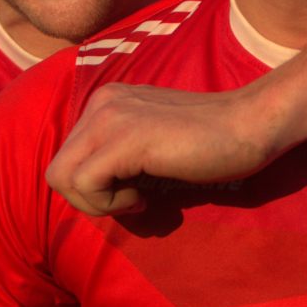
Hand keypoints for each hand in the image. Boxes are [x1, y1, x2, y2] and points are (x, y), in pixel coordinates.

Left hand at [46, 81, 277, 215]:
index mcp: (106, 102)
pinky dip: (111, 204)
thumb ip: (120, 156)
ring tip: (137, 198)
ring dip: (96, 204)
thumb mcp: (152, 144)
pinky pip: (85, 184)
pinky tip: (145, 197)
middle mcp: (101, 103)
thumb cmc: (211, 142)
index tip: (133, 190)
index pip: (68, 158)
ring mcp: (110, 117)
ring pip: (61, 178)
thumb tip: (94, 192)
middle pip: (57, 171)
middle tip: (131, 201)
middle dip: (89, 200)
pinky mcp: (125, 139)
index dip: (94, 188)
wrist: (249, 126)